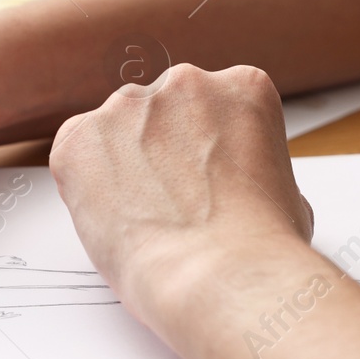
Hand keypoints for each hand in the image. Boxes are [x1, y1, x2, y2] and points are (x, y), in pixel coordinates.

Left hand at [48, 64, 313, 329]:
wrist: (219, 275)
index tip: (202, 180)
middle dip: (159, 152)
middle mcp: (184, 82)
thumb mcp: (285, 191)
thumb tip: (235, 184)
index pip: (211, 106)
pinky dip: (84, 185)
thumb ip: (248, 167)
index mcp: (242, 88)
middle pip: (160, 112)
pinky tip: (113, 218)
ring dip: (121, 167)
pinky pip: (74, 153)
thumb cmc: (258, 246)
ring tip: (143, 218)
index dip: (203, 151)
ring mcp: (128, 106)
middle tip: (169, 203)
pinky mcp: (80, 137)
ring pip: (114, 131)